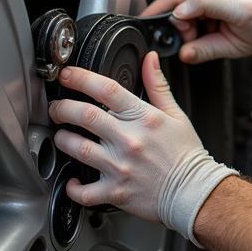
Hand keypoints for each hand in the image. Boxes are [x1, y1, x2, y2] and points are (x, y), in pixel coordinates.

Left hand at [50, 52, 234, 242]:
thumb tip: (150, 59)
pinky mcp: (115, 191)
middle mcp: (129, 140)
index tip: (67, 75)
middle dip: (63, 107)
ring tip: (61, 135)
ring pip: (77, 148)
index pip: (107, 89)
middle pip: (84, 115)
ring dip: (63, 139)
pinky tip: (72, 180)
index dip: (81, 78)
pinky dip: (73, 186)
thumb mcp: (175, 114)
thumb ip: (157, 85)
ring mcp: (120, 166)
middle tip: (57, 107)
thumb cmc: (185, 154)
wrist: (194, 191)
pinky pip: (84, 191)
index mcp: (144, 118)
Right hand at [140, 0, 251, 63]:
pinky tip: (212, 29)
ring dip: (188, 26)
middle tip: (193, 43)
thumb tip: (183, 52)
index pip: (175, 3)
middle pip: (175, 6)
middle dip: (178, 27)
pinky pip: (193, 8)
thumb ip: (208, 47)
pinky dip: (196, 23)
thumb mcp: (238, 41)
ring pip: (182, 8)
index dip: (169, 24)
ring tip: (209, 36)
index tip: (171, 42)